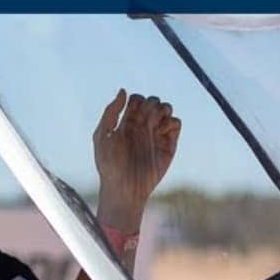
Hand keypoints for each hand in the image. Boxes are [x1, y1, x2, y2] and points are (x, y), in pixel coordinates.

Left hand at [93, 89, 180, 230]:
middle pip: (153, 101)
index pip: (137, 99)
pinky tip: (162, 132)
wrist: (125, 189)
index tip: (131, 116)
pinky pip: (176, 123)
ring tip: (154, 125)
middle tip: (144, 122)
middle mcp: (143, 127)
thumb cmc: (109, 164)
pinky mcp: (169, 144)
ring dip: (162, 110)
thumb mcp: (102, 135)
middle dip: (150, 106)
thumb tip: (124, 90)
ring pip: (166, 108)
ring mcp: (156, 134)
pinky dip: (171, 122)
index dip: (137, 101)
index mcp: (127, 122)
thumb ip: (111, 111)